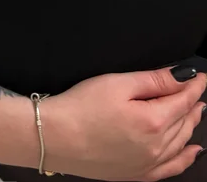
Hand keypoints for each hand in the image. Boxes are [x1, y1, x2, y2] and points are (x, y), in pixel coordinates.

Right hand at [41, 66, 205, 179]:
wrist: (56, 137)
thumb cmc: (82, 107)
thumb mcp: (117, 83)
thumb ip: (154, 80)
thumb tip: (181, 76)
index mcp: (154, 121)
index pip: (182, 100)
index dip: (193, 86)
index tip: (200, 76)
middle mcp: (157, 147)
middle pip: (183, 122)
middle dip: (192, 104)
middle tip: (196, 91)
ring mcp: (148, 164)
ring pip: (180, 144)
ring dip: (190, 126)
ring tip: (196, 112)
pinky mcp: (136, 175)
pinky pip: (171, 169)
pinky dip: (185, 158)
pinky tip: (192, 151)